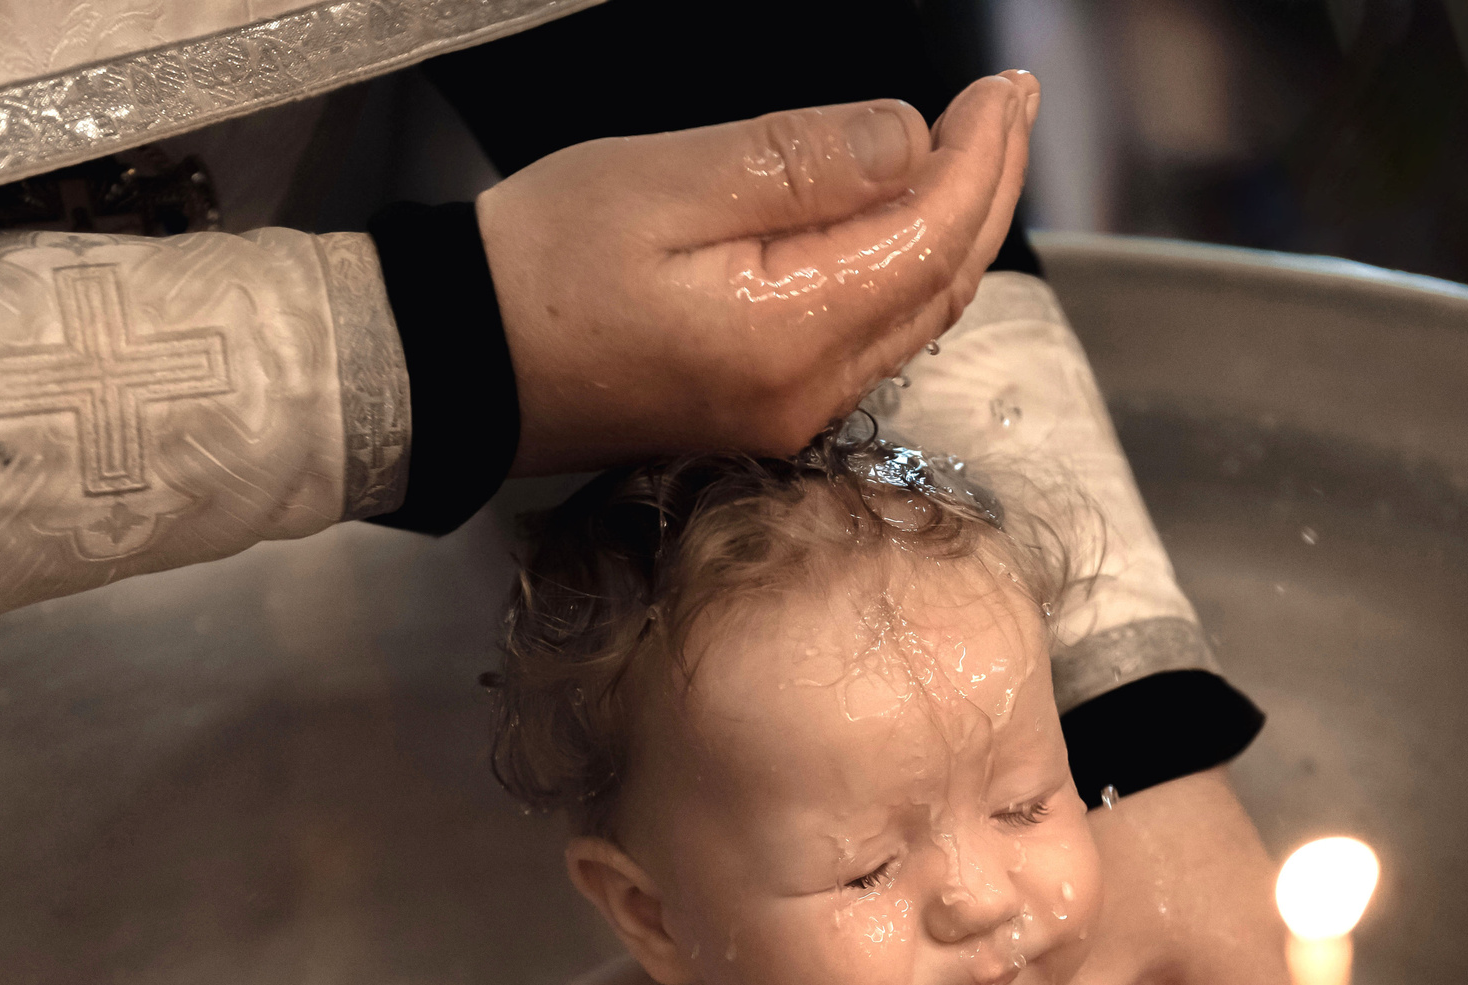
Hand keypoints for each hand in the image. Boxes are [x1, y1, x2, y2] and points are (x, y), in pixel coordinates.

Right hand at [477, 73, 1037, 474]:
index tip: (1002, 89)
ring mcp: (789, 413)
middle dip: (986, 186)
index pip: (929, 238)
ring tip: (978, 147)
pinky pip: (869, 334)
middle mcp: (807, 392)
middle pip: (941, 283)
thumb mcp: (665, 182)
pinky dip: (907, 267)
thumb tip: (906, 141)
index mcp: (790, 334)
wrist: (458, 366)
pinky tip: (910, 217)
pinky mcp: (763, 411)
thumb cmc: (537, 268)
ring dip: (954, 226)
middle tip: (1009, 104)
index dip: (979, 158)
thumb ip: (797, 163)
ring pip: (914, 314)